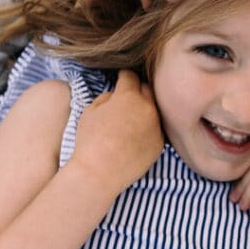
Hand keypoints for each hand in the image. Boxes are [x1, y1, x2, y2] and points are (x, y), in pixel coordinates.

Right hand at [70, 70, 163, 193]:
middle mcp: (147, 108)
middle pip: (147, 89)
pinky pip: (156, 129)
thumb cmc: (90, 141)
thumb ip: (106, 97)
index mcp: (128, 96)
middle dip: (137, 89)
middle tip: (127, 96)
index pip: (130, 76)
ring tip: (131, 117)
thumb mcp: (90, 112)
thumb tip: (116, 95)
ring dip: (144, 109)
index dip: (123, 76)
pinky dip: (148, 127)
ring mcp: (156, 126)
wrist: (99, 173)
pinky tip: (136, 135)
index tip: (121, 78)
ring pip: (153, 110)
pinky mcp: (160, 143)